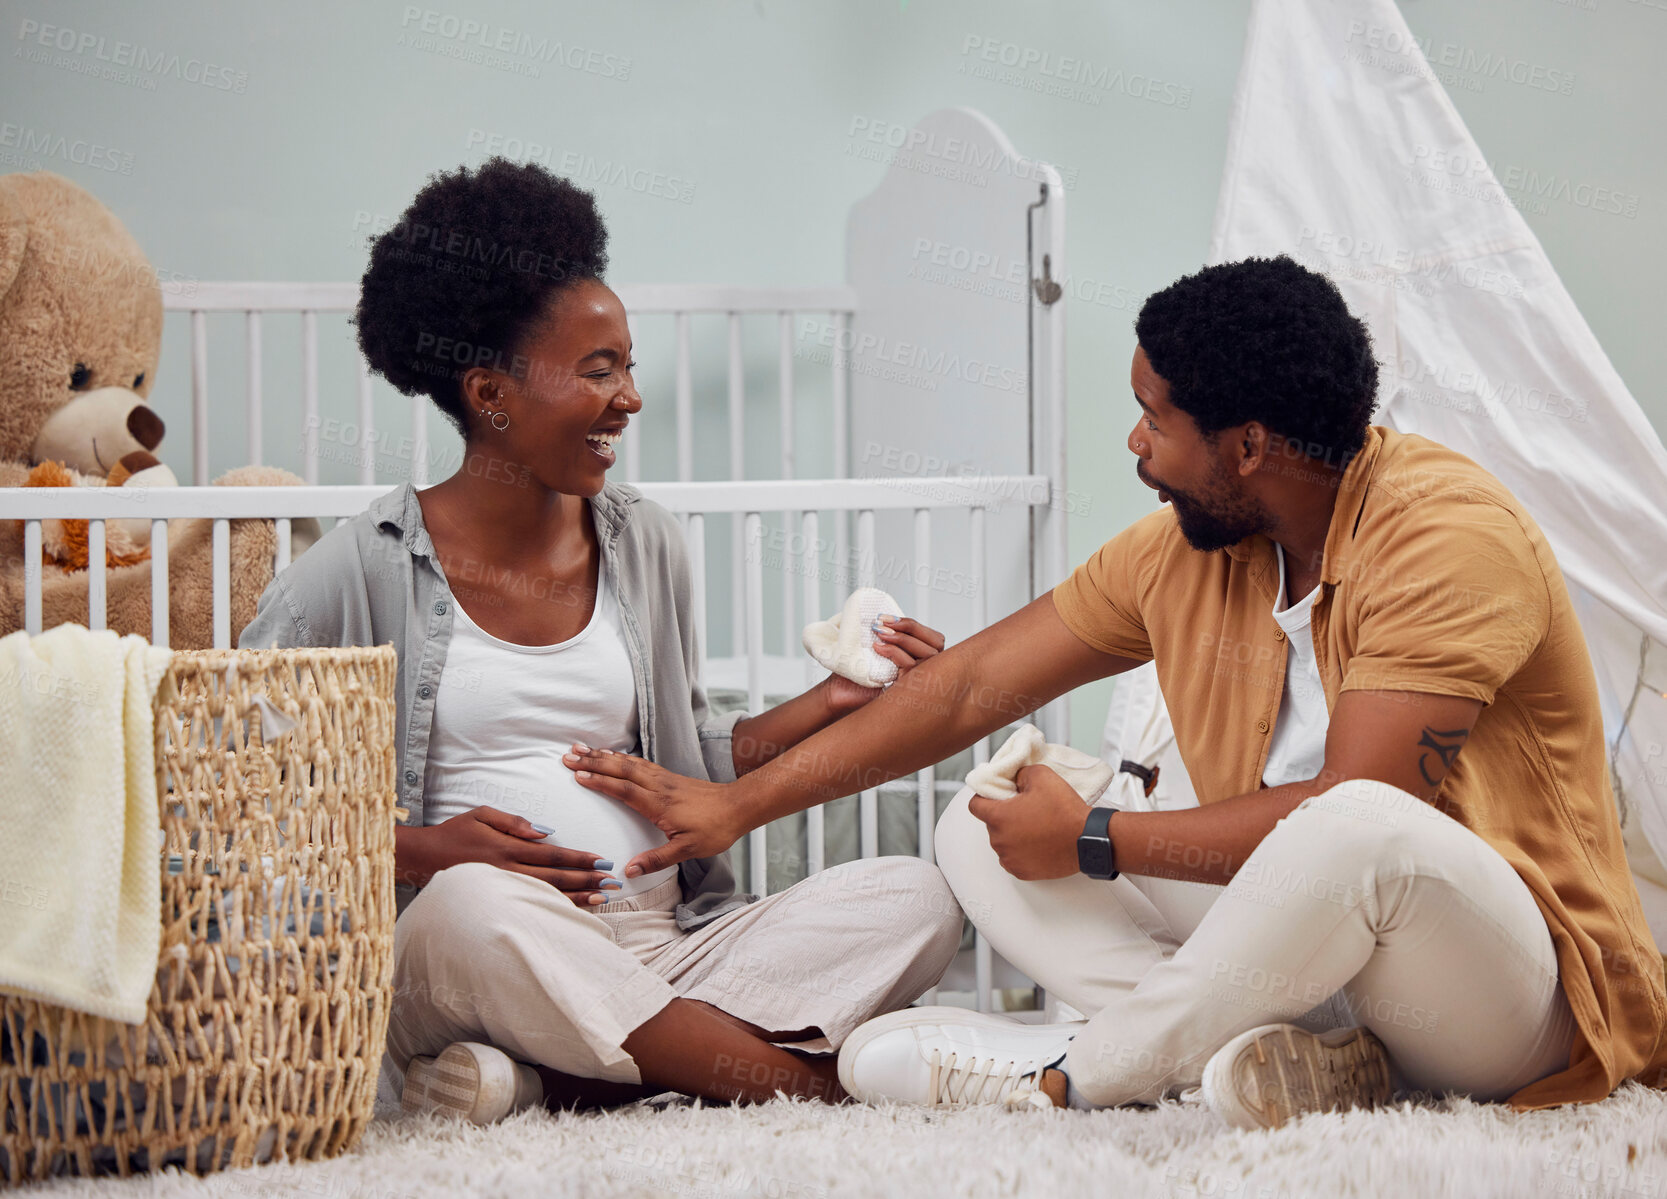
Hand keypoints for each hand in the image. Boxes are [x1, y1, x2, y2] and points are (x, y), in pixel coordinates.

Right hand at [399, 805, 619, 907]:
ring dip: (578, 897)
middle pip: (556, 878)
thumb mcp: (481, 814)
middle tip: (614, 883)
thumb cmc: (454, 832)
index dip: (580, 859)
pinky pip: (532, 906)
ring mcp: (503, 889)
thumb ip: (513, 822)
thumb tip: (544, 832)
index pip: (552, 855)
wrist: (423, 858)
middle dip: (588, 880)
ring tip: (603, 899)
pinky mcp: (498, 900)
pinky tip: (574, 910)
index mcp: (507, 848)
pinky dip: (555, 908)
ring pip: (547, 896)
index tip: (603, 861)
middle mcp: (508, 871)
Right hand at [562, 746, 742, 878]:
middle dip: (593, 761)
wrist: (739, 807)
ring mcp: (664, 779)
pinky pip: (640, 763)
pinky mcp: (670, 777)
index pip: (623, 789)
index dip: (599, 781)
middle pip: (620, 769)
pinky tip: (613, 755)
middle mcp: (658, 786)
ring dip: (604, 755)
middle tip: (568, 755)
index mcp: (658, 803)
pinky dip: (623, 757)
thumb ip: (657, 859)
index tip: (577, 775)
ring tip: (582, 748)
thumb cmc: (715, 829)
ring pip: (629, 762)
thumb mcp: (687, 851)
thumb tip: (628, 870)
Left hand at [822, 615, 947, 714]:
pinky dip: (893, 651)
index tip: (886, 617)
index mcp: (930, 657)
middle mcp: (934, 669)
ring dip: (901, 638)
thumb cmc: (869, 671)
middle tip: (883, 623)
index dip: (911, 624)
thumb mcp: (887, 648)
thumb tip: (891, 618)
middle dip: (909, 627)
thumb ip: (898, 636)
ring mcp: (927, 679)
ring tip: (880, 632)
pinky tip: (878, 647)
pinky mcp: (913, 688)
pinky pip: (910, 664)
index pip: (933, 636)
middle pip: (935, 642)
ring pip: (926, 652)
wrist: (848, 692)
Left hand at [967, 764, 1088, 880]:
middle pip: (992, 824)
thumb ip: (1020, 773)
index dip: (985, 797)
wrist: (1088, 839)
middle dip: (1005, 815)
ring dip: (1013, 834)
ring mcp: (1010, 859)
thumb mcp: (1041, 776)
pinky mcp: (1023, 872)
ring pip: (1003, 842)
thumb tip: (1015, 780)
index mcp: (998, 817)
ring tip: (1036, 827)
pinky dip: (1021, 851)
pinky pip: (1013, 859)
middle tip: (1026, 809)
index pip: (975, 806)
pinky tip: (1038, 843)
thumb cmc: (1065, 811)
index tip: (997, 796)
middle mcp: (999, 841)